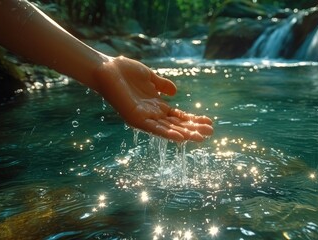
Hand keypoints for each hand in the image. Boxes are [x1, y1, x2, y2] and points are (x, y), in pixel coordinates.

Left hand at [93, 56, 212, 141]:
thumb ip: (162, 85)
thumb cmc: (125, 72)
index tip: (209, 122)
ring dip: (185, 134)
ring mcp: (144, 117)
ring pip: (168, 129)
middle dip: (193, 129)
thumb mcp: (149, 77)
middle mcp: (152, 114)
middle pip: (177, 124)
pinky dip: (167, 133)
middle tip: (211, 133)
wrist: (106, 69)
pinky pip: (154, 128)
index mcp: (156, 105)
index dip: (193, 119)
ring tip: (201, 138)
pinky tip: (180, 137)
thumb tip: (175, 91)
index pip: (178, 116)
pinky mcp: (135, 118)